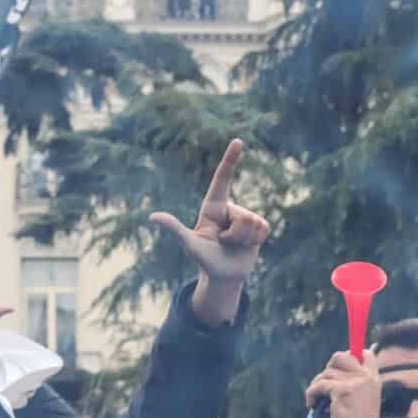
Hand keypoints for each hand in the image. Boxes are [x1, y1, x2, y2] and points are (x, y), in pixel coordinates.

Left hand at [150, 140, 267, 325]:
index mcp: (212, 206)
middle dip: (235, 236)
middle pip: (242, 216)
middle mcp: (230, 208)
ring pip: (254, 223)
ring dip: (244, 240)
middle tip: (224, 243)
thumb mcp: (190, 244)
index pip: (222, 179)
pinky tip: (247, 245)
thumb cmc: (205, 259)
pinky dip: (256, 241)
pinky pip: (264, 228)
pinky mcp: (260, 227)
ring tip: (234, 245)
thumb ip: (175, 229)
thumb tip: (153, 217)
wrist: (224, 275)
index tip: (238, 142)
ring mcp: (246, 217)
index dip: (230, 160)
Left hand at [304, 349, 381, 417]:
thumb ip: (357, 386)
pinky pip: (320, 385)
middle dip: (329, 366)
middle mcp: (365, 376)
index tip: (340, 365)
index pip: (365, 354)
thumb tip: (336, 378)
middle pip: (341, 356)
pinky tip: (312, 403)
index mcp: (373, 378)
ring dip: (317, 384)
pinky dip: (312, 394)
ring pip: (327, 372)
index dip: (351, 354)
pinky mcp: (341, 390)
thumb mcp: (366, 399)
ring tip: (316, 397)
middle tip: (325, 380)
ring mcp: (354, 382)